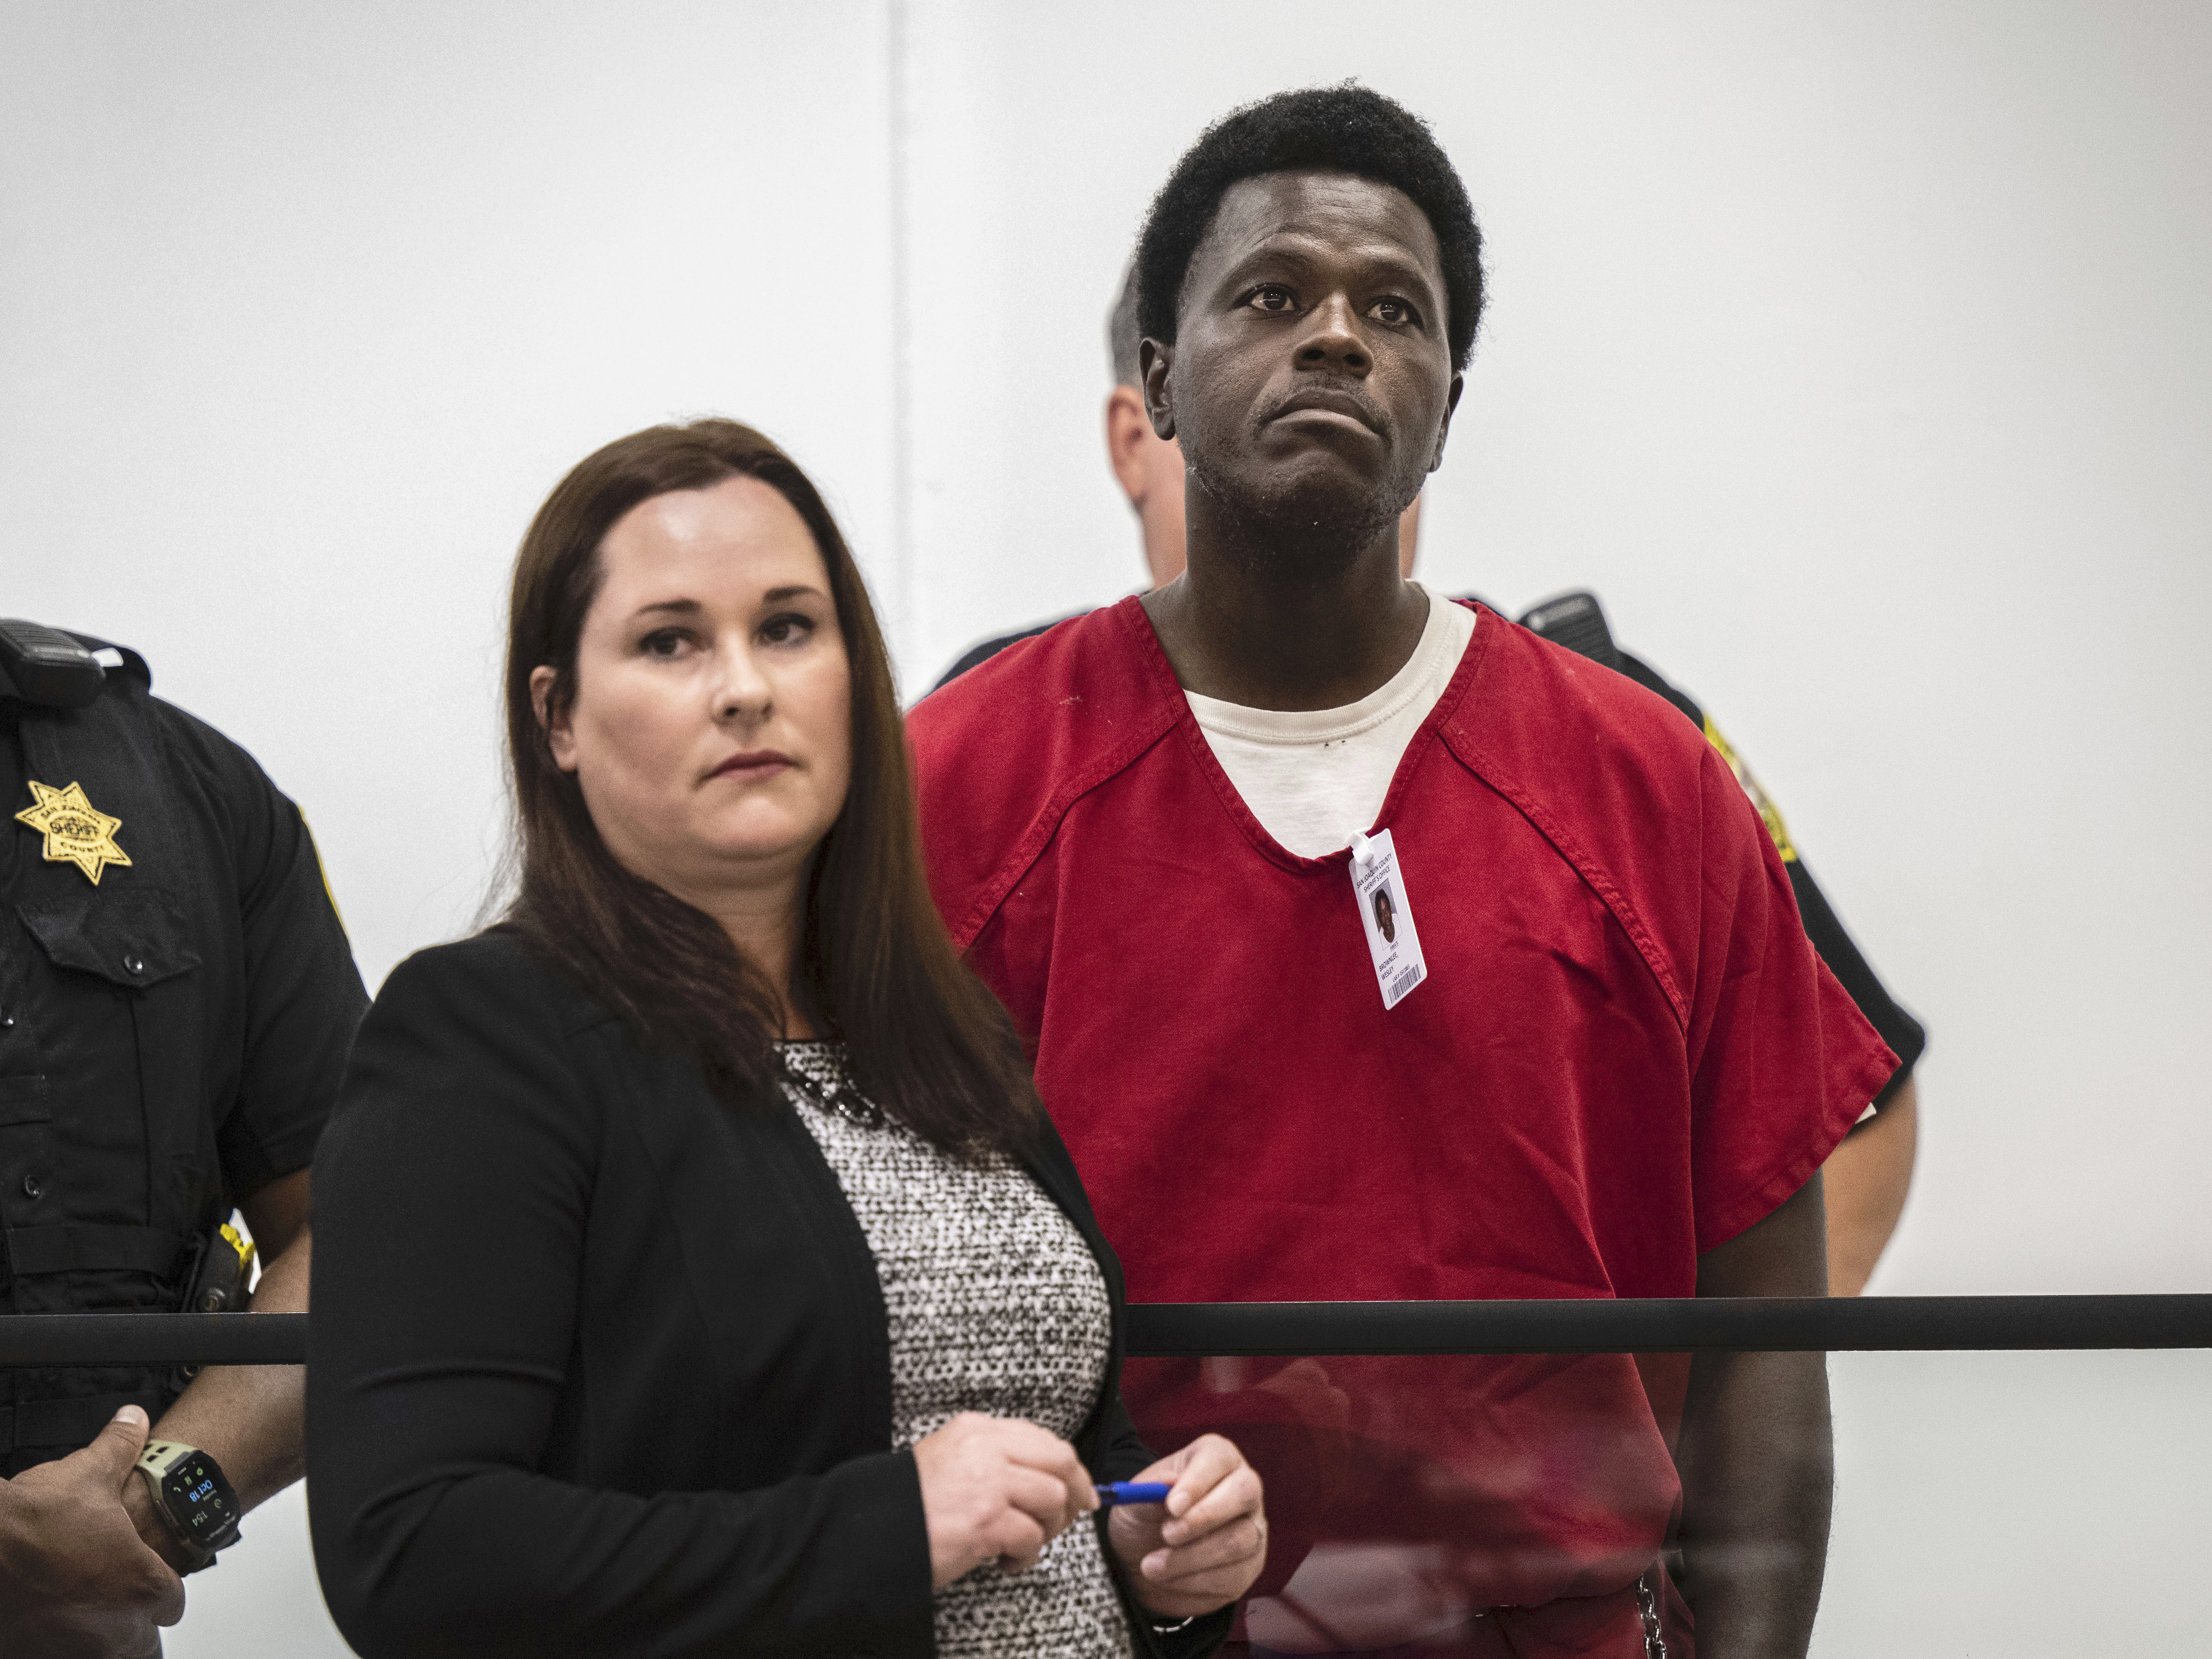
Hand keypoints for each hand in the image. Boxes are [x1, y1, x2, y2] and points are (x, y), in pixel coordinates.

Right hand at [0, 1405, 185, 1657]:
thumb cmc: (32, 1521)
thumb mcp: (88, 1474)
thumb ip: (121, 1447)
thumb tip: (134, 1420)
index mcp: (142, 1585)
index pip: (171, 1601)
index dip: (156, 1587)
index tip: (139, 1577)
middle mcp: (116, 1629)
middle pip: (143, 1641)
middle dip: (131, 1622)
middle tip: (109, 1602)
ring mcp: (76, 1653)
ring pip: (108, 1657)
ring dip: (99, 1641)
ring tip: (78, 1617)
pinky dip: (58, 1649)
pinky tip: (45, 1628)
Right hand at [912, 1413, 1098, 1589]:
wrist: (872, 1530)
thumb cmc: (913, 1503)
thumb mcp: (954, 1460)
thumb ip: (999, 1459)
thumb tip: (1058, 1479)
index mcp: (977, 1429)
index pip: (1045, 1440)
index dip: (1071, 1470)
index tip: (1081, 1492)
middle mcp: (985, 1448)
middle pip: (1060, 1462)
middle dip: (1073, 1495)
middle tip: (1063, 1521)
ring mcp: (987, 1483)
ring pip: (1052, 1499)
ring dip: (1046, 1530)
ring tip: (1020, 1544)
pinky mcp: (986, 1521)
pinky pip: (1032, 1538)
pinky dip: (1026, 1556)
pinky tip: (1005, 1561)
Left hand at [1107, 1433, 1265, 1619]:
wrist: (1144, 1559)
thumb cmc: (1144, 1518)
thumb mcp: (1134, 1503)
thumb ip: (1148, 1492)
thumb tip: (1167, 1482)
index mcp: (1215, 1458)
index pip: (1218, 1458)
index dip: (1198, 1481)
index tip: (1172, 1505)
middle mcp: (1242, 1487)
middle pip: (1244, 1493)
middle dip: (1205, 1517)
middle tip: (1167, 1534)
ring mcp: (1252, 1526)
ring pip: (1240, 1540)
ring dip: (1192, 1557)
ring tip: (1152, 1565)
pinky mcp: (1250, 1565)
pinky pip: (1234, 1574)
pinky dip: (1195, 1581)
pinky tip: (1168, 1579)